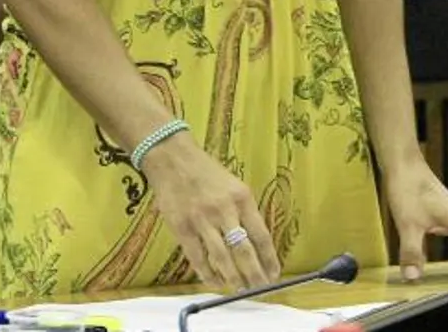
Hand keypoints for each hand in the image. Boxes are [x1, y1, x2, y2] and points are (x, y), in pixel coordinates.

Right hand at [141, 135, 281, 290]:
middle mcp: (224, 210)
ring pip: (222, 258)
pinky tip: (215, 282)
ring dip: (233, 278)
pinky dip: (208, 274)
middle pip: (244, 251)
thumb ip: (244, 211)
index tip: (274, 274)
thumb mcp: (234, 185)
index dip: (269, 259)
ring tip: (240, 288)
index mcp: (242, 198)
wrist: (173, 158)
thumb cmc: (206, 172)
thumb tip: (256, 245)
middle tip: (259, 287)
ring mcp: (202, 220)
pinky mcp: (182, 228)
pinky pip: (198, 258)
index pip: (261, 236)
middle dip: (254, 274)